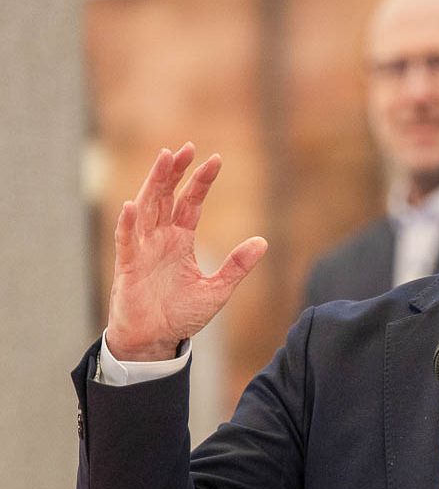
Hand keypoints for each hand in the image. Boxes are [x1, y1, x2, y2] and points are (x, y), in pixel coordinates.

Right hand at [105, 143, 266, 360]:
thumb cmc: (181, 314)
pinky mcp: (128, 267)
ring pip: (146, 209)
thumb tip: (263, 242)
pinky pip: (126, 242)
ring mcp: (142, 250)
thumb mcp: (217, 290)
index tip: (215, 159)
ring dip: (153, 184)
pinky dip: (127, 224)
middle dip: (174, 172)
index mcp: (180, 241)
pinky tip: (132, 205)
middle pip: (165, 197)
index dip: (201, 181)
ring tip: (163, 160)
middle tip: (185, 148)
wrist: (154, 340)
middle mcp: (160, 239)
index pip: (191, 203)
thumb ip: (237, 266)